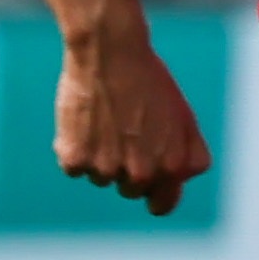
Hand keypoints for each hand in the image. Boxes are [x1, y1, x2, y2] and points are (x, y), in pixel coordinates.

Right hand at [56, 25, 212, 218]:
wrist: (112, 54)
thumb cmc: (150, 83)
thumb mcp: (183, 118)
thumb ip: (185, 155)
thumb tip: (177, 183)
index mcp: (174, 166)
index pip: (162, 205)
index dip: (155, 197)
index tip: (149, 192)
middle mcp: (143, 173)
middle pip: (130, 190)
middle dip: (126, 168)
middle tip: (125, 131)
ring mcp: (108, 169)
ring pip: (100, 177)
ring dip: (99, 155)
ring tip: (105, 120)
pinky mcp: (76, 159)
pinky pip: (73, 167)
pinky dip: (73, 148)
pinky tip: (83, 121)